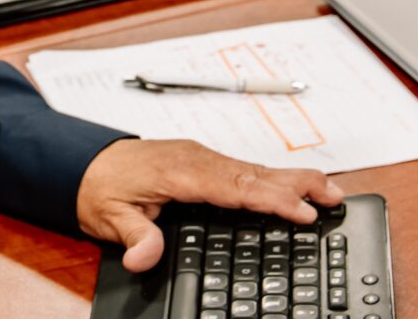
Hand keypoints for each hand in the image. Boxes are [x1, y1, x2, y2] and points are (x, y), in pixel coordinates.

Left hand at [77, 139, 342, 272]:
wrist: (82, 163)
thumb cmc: (99, 185)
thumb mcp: (109, 217)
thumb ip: (134, 237)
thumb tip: (144, 258)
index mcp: (181, 172)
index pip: (236, 187)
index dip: (272, 199)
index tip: (302, 211)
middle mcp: (197, 160)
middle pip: (256, 173)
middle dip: (298, 184)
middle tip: (335, 196)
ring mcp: (202, 159)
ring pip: (255, 168)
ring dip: (293, 179)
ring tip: (329, 190)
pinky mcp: (203, 162)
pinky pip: (245, 169)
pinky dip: (273, 177)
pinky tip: (291, 186)